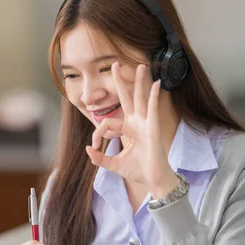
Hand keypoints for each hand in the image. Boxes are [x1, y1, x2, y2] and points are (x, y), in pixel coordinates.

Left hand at [85, 62, 178, 198]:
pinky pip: (152, 109)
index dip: (98, 133)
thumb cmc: (137, 170)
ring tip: (141, 66)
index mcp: (127, 130)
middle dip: (121, 81)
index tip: (95, 146)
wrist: (152, 180)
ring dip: (140, 82)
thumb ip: (99, 158)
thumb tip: (88, 149)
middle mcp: (136, 123)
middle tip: (115, 64)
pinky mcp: (153, 128)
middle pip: (127, 98)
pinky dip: (154, 97)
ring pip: (141, 98)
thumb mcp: (113, 164)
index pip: (107, 123)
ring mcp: (145, 124)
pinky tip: (156, 84)